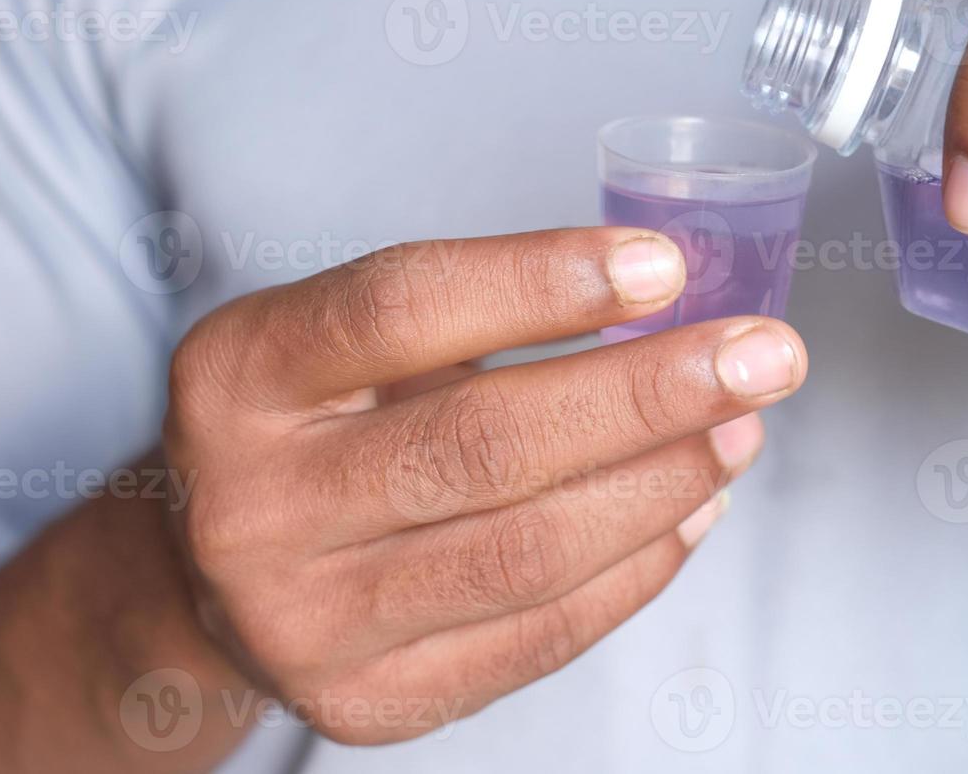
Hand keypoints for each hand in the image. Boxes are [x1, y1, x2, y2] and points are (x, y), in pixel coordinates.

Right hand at [162, 227, 806, 743]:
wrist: (206, 575)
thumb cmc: (300, 427)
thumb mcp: (334, 341)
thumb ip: (466, 318)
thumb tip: (659, 311)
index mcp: (240, 377)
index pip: (401, 309)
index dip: (541, 281)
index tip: (665, 267)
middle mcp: (255, 504)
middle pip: (482, 443)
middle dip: (648, 394)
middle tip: (761, 357)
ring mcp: (307, 618)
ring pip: (528, 551)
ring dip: (661, 484)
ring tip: (738, 431)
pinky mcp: (368, 700)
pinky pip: (538, 636)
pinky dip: (636, 569)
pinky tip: (689, 511)